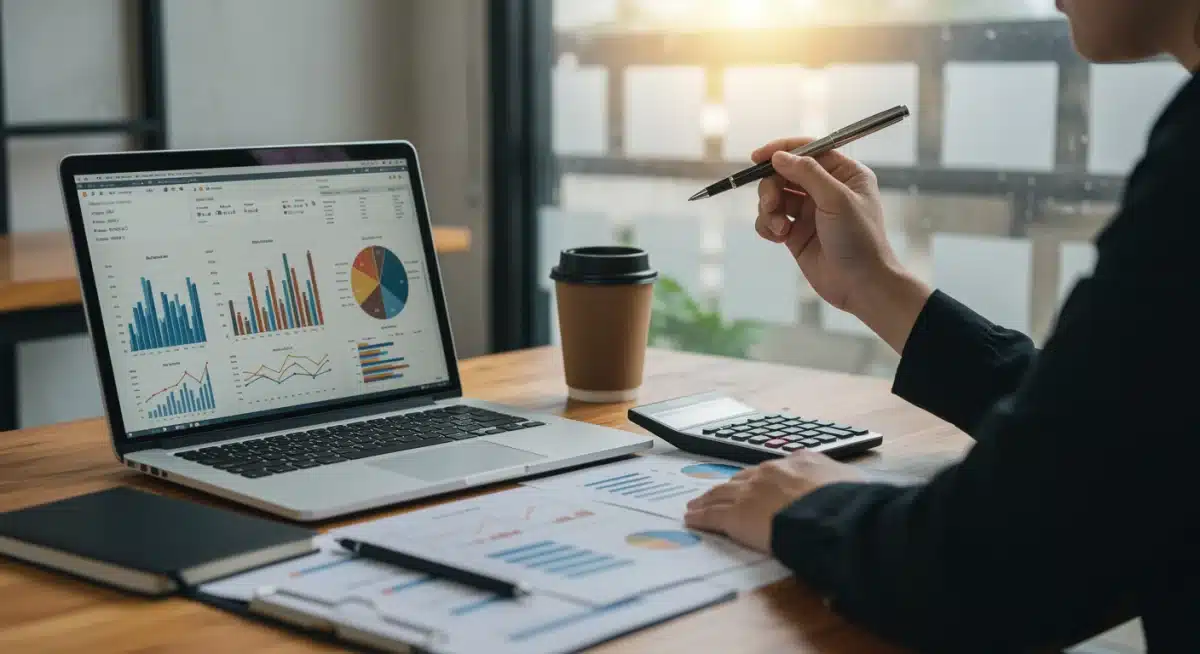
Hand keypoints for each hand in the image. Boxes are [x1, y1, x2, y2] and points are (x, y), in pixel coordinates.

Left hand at [683, 452, 862, 552]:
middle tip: (715, 492)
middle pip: (741, 478)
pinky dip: (700, 517)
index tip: (751, 482)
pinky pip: (712, 515)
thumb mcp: (850, 480)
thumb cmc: (847, 503)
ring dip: (707, 499)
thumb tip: (844, 482)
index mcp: (798, 462)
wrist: (830, 515)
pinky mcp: (736, 515)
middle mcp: (769, 472)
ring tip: (696, 505)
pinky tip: (692, 519)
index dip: (758, 477)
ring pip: (721, 493)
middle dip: (728, 486)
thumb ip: (838, 479)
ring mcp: (750, 492)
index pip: (772, 469)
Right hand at [752, 139, 899, 313]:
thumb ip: (808, 174)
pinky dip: (767, 225)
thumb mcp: (837, 199)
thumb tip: (779, 156)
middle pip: (785, 173)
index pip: (808, 150)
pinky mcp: (795, 233)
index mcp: (844, 174)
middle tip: (771, 203)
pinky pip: (770, 219)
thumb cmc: (859, 240)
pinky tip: (778, 236)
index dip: (782, 150)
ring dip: (769, 209)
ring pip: (774, 196)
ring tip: (779, 227)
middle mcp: (825, 189)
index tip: (758, 157)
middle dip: (772, 186)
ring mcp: (809, 211)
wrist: (860, 285)